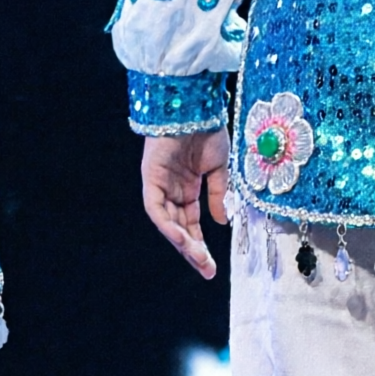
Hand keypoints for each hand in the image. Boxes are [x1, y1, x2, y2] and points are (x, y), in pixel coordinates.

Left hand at [141, 130, 229, 278]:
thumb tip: (224, 222)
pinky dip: (168, 225)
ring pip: (168, 223)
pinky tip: (182, 239)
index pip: (191, 224)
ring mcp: (160, 185)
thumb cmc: (207, 130)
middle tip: (207, 270)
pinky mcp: (150, 178)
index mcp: (187, 188)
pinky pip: (157, 209)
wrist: (196, 106)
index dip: (201, 244)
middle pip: (179, 228)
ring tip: (198, 259)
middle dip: (192, 251)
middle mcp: (172, 190)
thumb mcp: (220, 168)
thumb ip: (219, 195)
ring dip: (182, 243)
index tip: (212, 265)